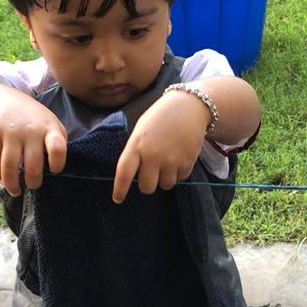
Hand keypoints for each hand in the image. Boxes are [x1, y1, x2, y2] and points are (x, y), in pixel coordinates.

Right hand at [0, 87, 67, 194]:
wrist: (7, 100)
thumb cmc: (36, 121)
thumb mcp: (52, 126)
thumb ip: (57, 146)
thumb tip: (53, 172)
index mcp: (49, 129)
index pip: (57, 149)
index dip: (57, 164)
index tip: (54, 170)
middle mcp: (30, 130)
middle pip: (33, 165)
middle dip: (33, 181)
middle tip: (33, 185)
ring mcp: (10, 131)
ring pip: (9, 166)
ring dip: (12, 184)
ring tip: (15, 191)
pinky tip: (0, 176)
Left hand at [111, 88, 208, 203]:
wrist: (188, 107)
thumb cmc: (161, 117)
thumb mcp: (142, 129)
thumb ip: (136, 150)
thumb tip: (135, 174)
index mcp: (136, 145)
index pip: (124, 173)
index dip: (120, 189)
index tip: (118, 199)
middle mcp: (152, 155)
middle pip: (147, 187)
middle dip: (148, 184)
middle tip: (151, 175)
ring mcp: (170, 160)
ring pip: (165, 185)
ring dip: (165, 178)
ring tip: (168, 162)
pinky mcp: (186, 162)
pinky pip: (180, 178)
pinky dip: (179, 172)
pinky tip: (179, 157)